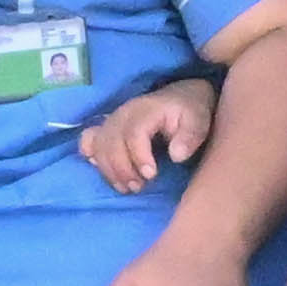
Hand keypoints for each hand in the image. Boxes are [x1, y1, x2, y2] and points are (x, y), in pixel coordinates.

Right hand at [75, 78, 216, 194]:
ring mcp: (112, 120)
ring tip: (126, 187)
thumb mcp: (198, 121)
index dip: (138, 157)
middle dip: (122, 169)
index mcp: (146, 109)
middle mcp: (123, 113)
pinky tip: (105, 171)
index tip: (151, 176)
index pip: (134, 133)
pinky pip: (88, 140)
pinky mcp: (106, 128)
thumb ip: (190, 137)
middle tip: (138, 187)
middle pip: (111, 141)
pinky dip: (92, 157)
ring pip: (98, 145)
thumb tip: (176, 156)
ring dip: (108, 170)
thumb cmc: (189, 113)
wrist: (180, 98)